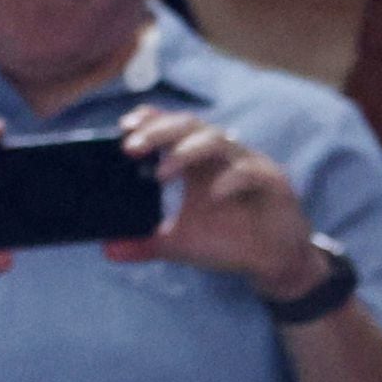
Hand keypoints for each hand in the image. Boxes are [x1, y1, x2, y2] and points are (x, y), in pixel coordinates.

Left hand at [111, 106, 318, 300]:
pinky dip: (231, 180)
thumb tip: (107, 250)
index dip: (151, 120)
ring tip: (163, 172)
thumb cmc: (229, 241)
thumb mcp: (181, 244)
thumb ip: (146, 243)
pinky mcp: (273, 183)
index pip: (173, 128)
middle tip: (132, 147)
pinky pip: (250, 172)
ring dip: (188, 151)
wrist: (273, 262)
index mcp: (199, 162)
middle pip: (191, 126)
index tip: (124, 127)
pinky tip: (213, 195)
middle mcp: (222, 155)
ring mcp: (248, 164)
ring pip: (219, 141)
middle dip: (160, 132)